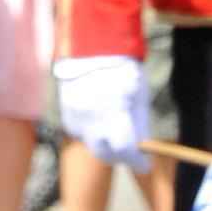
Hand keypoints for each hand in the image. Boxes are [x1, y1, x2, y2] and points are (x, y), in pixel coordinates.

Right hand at [55, 52, 150, 175]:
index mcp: (114, 110)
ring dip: (105, 145)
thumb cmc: (123, 68)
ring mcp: (76, 115)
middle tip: (130, 152)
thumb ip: (140, 126)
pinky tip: (99, 119)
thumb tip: (143, 151)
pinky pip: (80, 133)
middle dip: (120, 157)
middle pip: (105, 154)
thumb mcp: (139, 95)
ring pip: (91, 145)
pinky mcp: (67, 112)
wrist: (94, 44)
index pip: (125, 149)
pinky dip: (91, 133)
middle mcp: (92, 116)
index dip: (137, 162)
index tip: (144, 166)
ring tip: (115, 130)